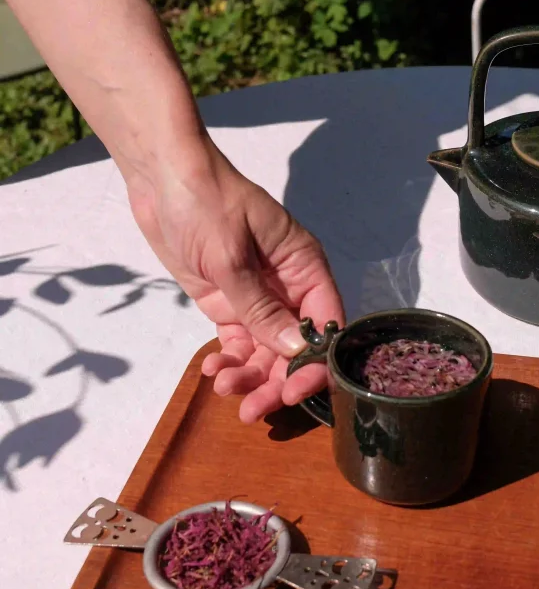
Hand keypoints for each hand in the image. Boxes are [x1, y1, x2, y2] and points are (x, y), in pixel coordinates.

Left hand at [126, 137, 343, 421]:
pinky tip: (212, 371)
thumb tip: (295, 353)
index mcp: (304, 267)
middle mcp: (287, 286)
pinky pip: (238, 340)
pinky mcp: (227, 301)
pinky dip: (229, 359)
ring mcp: (256, 295)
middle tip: (251, 411)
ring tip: (224, 389)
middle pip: (294, 346)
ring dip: (249, 375)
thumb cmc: (206, 203)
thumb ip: (261, 308)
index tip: (293, 392)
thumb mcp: (232, 256)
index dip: (315, 363)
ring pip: (265, 349)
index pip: (325, 324)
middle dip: (275, 380)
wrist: (163, 177)